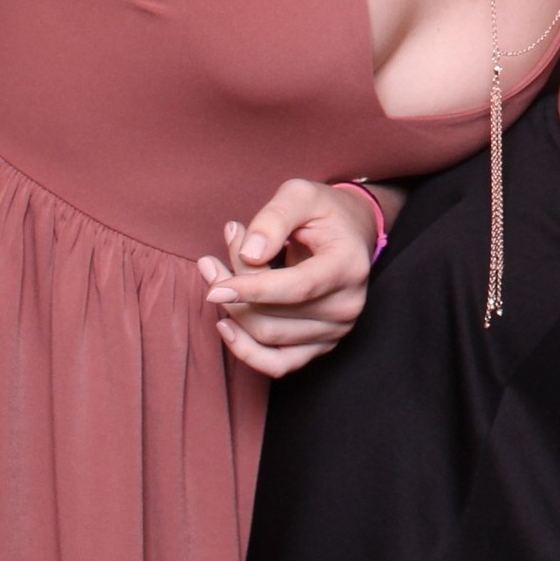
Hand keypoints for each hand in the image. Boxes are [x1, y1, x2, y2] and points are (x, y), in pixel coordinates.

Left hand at [199, 178, 377, 377]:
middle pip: (274, 314)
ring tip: (216, 278)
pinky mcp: (321, 346)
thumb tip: (250, 255)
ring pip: (268, 336)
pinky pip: (278, 365)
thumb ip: (274, 219)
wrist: (349, 234)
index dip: (252, 290)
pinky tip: (226, 325)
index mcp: (348, 266)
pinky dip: (246, 351)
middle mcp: (347, 305)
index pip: (297, 288)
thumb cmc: (322, 213)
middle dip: (234, 292)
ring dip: (233, 312)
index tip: (214, 287)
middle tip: (210, 263)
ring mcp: (336, 330)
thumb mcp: (300, 195)